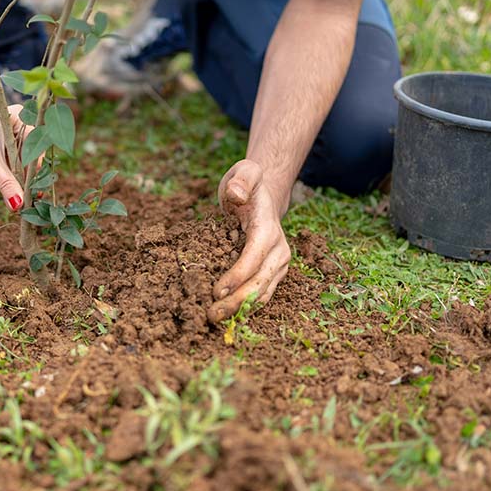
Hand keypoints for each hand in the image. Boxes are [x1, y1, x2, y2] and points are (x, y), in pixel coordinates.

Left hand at [0, 106, 26, 211]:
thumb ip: (6, 184)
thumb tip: (19, 205)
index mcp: (22, 119)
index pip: (37, 149)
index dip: (36, 172)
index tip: (34, 193)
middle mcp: (20, 124)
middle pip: (32, 155)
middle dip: (28, 177)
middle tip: (29, 199)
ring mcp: (11, 134)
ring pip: (22, 160)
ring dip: (20, 178)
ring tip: (21, 199)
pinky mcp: (3, 143)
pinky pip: (13, 160)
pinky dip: (12, 174)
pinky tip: (12, 191)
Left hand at [208, 160, 290, 322]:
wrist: (264, 195)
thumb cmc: (248, 184)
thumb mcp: (245, 171)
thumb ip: (242, 179)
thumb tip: (236, 194)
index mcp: (269, 229)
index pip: (254, 257)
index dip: (237, 276)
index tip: (216, 290)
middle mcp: (279, 250)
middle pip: (259, 282)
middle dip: (236, 301)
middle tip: (210, 314)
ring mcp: (279, 264)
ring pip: (262, 293)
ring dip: (239, 309)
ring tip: (214, 318)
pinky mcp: (273, 273)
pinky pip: (261, 294)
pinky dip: (245, 307)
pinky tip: (226, 314)